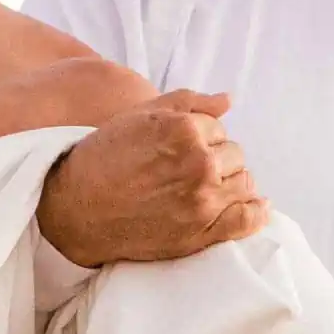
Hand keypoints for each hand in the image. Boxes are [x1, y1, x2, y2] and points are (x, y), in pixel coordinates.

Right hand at [38, 93, 265, 266]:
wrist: (76, 208)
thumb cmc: (104, 156)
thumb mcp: (139, 116)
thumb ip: (188, 102)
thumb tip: (227, 100)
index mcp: (185, 130)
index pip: (218, 128)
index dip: (201, 137)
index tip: (180, 150)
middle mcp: (199, 164)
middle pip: (234, 155)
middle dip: (216, 159)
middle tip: (186, 171)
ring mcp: (203, 201)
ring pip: (244, 183)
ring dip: (231, 183)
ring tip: (205, 188)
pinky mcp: (202, 232)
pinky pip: (248, 220)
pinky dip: (256, 212)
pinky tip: (257, 207)